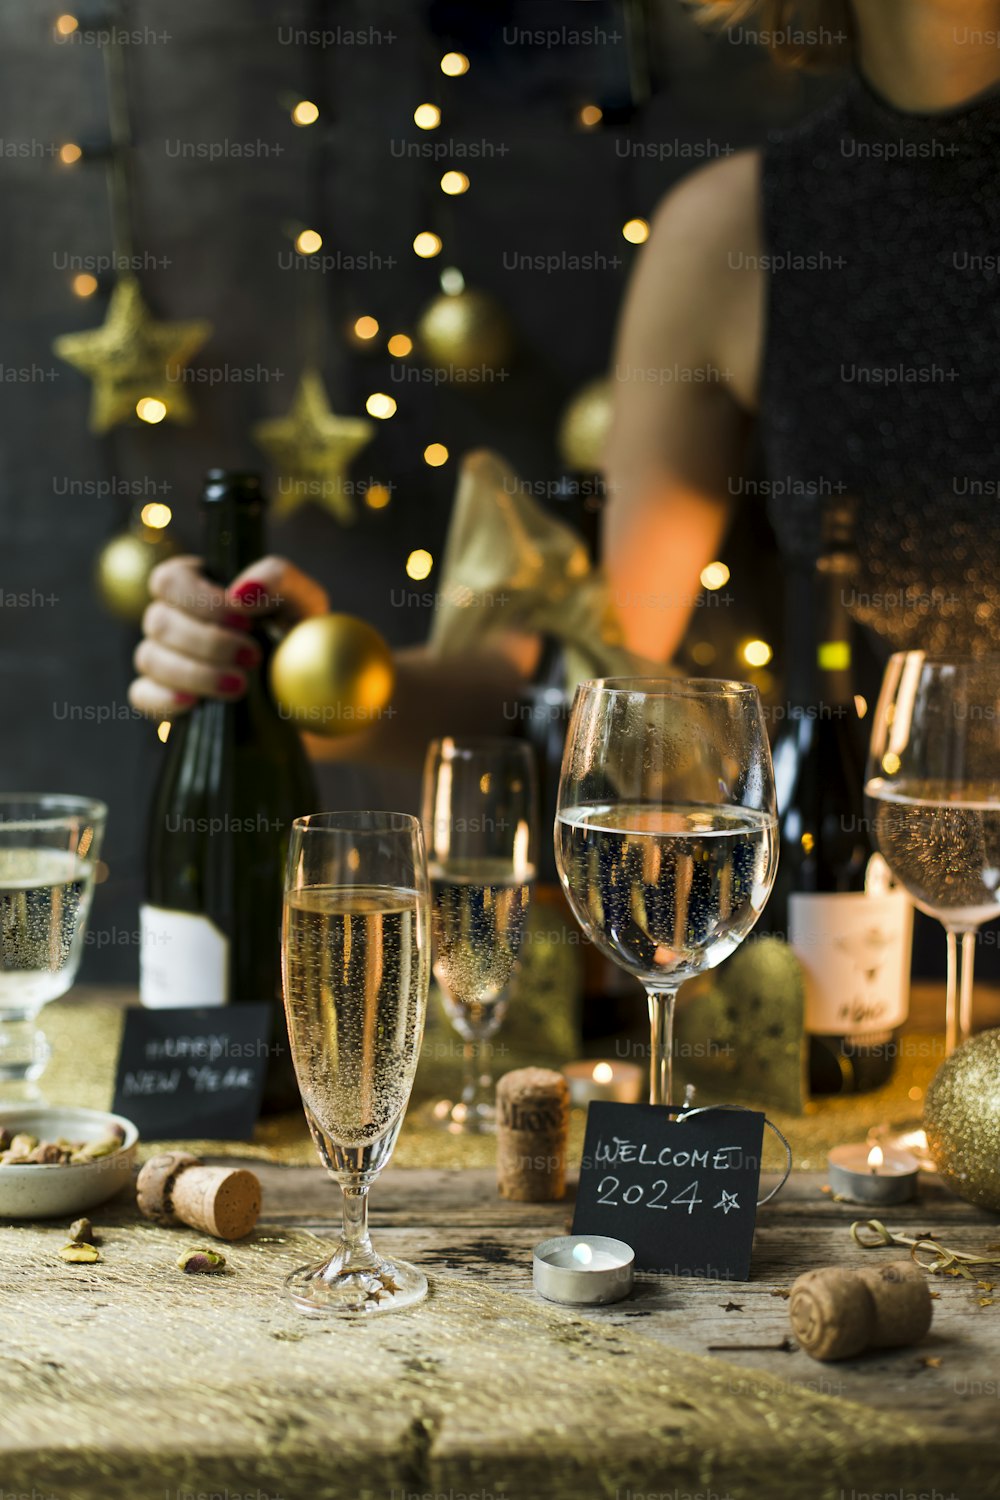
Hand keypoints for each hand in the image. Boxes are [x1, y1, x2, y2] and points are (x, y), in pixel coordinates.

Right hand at [128, 554, 328, 719]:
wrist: (308, 698)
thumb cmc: (300, 638)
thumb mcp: (302, 601)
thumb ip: (277, 579)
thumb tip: (240, 592)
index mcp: (198, 585)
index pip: (170, 580)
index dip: (200, 600)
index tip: (245, 621)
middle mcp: (174, 620)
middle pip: (158, 621)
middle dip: (207, 642)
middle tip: (253, 658)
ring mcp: (164, 660)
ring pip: (149, 658)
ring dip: (195, 673)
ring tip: (240, 687)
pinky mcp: (164, 699)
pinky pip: (142, 695)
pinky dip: (164, 699)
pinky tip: (195, 704)